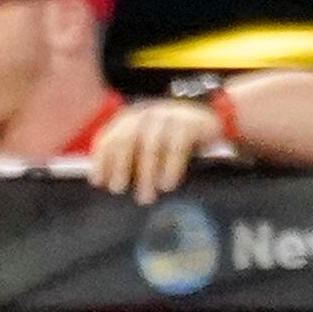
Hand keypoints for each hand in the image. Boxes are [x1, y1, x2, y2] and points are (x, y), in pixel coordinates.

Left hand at [85, 99, 217, 204]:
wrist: (214, 123)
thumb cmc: (174, 143)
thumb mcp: (149, 147)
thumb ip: (130, 159)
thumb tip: (104, 182)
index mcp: (131, 119)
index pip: (109, 137)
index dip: (101, 160)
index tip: (98, 182)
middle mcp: (147, 114)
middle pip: (127, 139)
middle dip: (120, 166)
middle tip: (118, 190)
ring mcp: (170, 116)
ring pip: (151, 145)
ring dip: (146, 174)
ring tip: (146, 197)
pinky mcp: (191, 123)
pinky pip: (177, 146)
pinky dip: (171, 167)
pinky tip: (168, 184)